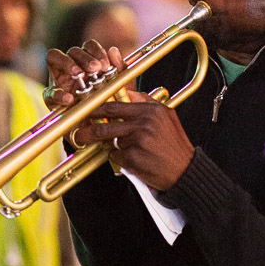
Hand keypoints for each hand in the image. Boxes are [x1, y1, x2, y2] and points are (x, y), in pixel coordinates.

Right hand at [44, 39, 126, 110]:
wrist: (97, 132)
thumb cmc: (107, 106)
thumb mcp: (118, 90)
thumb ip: (119, 71)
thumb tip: (114, 50)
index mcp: (88, 63)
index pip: (89, 47)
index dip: (96, 51)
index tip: (106, 64)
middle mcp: (72, 67)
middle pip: (73, 51)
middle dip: (84, 57)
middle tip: (95, 68)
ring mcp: (59, 80)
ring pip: (54, 57)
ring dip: (67, 62)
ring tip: (78, 73)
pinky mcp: (51, 98)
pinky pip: (48, 91)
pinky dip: (58, 93)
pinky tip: (69, 99)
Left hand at [71, 93, 194, 190]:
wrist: (185, 171)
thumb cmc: (175, 147)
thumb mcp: (166, 118)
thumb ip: (147, 104)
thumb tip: (127, 95)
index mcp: (151, 110)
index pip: (115, 104)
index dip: (97, 107)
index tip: (87, 111)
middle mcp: (144, 123)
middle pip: (106, 121)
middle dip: (88, 127)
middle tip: (79, 132)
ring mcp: (137, 140)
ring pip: (111, 140)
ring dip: (109, 146)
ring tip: (112, 150)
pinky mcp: (133, 157)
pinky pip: (116, 156)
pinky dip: (119, 159)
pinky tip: (132, 160)